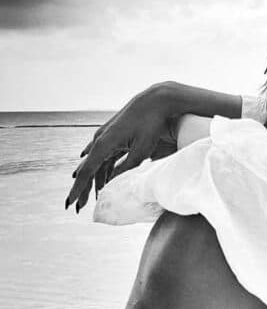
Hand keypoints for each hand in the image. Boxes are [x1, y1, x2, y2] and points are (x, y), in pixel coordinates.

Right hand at [65, 82, 179, 212]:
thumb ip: (127, 168)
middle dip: (82, 189)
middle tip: (77, 207)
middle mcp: (100, 140)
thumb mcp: (141, 150)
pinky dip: (102, 170)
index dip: (78, 190)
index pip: (86, 172)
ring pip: (96, 164)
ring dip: (94, 181)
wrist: (155, 101)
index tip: (70, 204)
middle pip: (88, 170)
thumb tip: (113, 184)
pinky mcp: (113, 135)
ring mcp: (105, 136)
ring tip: (92, 199)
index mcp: (104, 144)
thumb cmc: (151, 124)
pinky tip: (99, 179)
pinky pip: (103, 156)